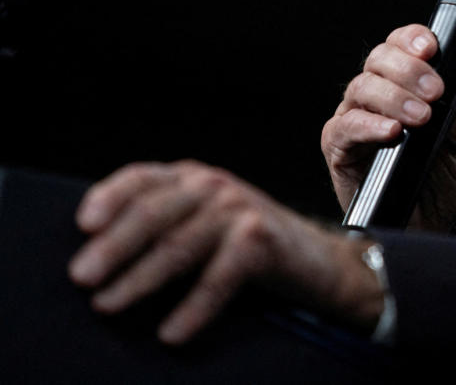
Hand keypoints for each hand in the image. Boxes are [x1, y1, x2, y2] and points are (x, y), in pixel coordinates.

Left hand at [68, 160, 384, 344]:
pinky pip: (218, 276)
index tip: (83, 225)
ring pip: (179, 244)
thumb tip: (98, 258)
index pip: (141, 177)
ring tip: (109, 305)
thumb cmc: (250, 250)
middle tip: (83, 278)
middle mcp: (214, 185)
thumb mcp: (204, 225)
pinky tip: (172, 332)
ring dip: (140, 279)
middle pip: (153, 212)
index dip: (109, 196)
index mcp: (193, 178)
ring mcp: (240, 208)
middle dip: (113, 247)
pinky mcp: (261, 238)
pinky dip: (193, 307)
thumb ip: (165, 225)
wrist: (319, 263)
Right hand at [322, 24, 455, 230]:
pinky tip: (393, 132)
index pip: (401, 45)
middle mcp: (377, 97)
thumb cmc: (443, 184)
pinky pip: (344, 127)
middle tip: (435, 91)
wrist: (428, 230)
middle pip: (379, 59)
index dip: (413, 39)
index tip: (431, 47)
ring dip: (394, 97)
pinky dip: (368, 125)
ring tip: (421, 117)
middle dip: (409, 69)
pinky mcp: (339, 149)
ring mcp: (355, 120)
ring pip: (361, 87)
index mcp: (407, 86)